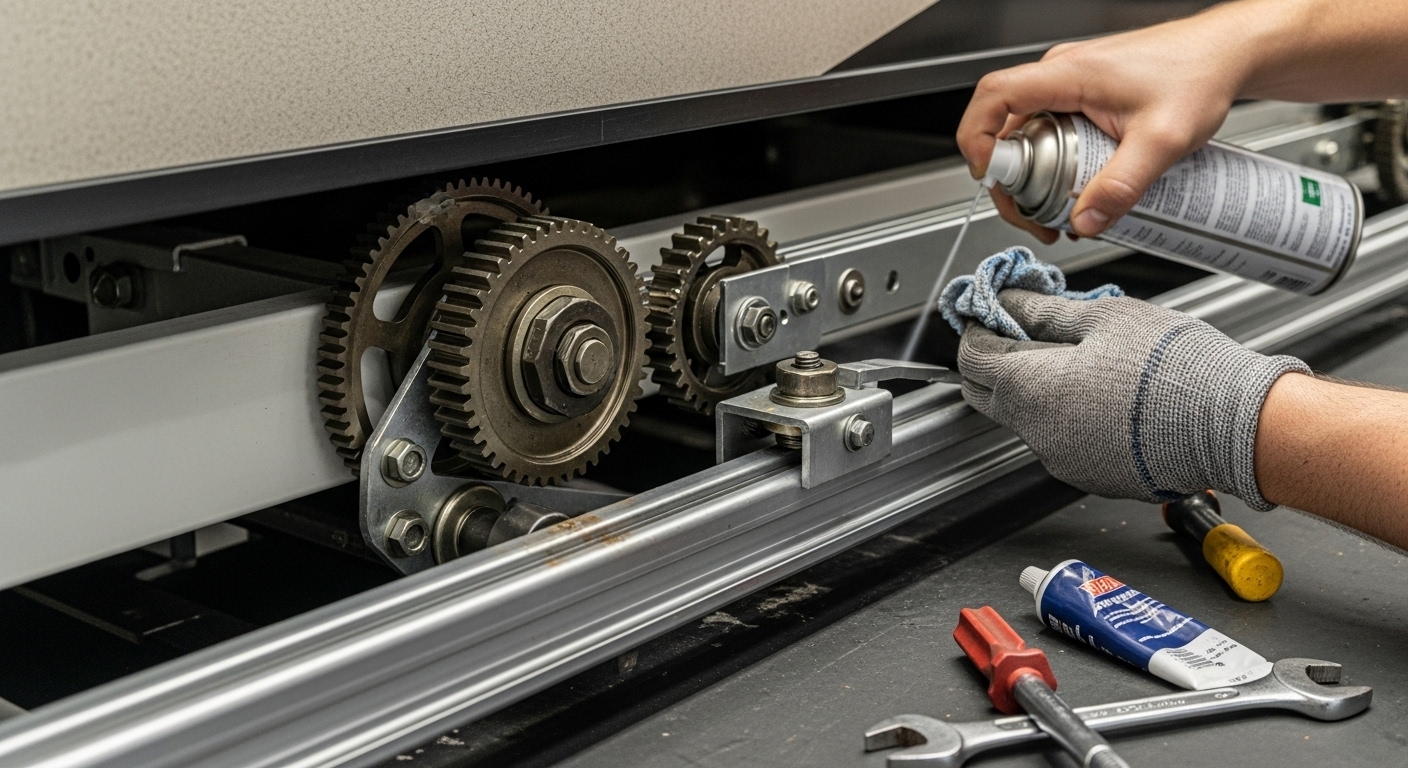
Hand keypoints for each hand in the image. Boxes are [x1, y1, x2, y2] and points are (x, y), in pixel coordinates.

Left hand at [956, 290, 1307, 507]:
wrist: (1233, 424)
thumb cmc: (1174, 366)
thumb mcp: (1103, 318)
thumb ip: (1045, 313)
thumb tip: (1008, 303)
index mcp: (1030, 389)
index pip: (972, 360)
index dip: (977, 330)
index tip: (991, 314)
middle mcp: (1036, 433)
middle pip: (989, 395)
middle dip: (994, 362)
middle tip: (1022, 332)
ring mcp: (1062, 461)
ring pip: (1028, 420)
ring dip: (1036, 390)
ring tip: (1081, 360)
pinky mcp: (1091, 477)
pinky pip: (1063, 442)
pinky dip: (1070, 417)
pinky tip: (1105, 395)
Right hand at [957, 7, 1254, 239]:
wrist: (1228, 53)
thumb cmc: (1199, 74)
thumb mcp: (1162, 142)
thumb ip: (1122, 186)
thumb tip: (1086, 219)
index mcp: (1068, 74)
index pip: (993, 96)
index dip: (976, 138)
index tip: (989, 177)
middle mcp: (1061, 73)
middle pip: (1002, 125)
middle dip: (1008, 178)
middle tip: (1032, 215)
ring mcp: (1069, 82)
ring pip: (1025, 131)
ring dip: (1031, 174)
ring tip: (1057, 207)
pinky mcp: (1082, 94)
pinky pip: (1048, 129)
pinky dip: (1052, 161)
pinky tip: (1076, 185)